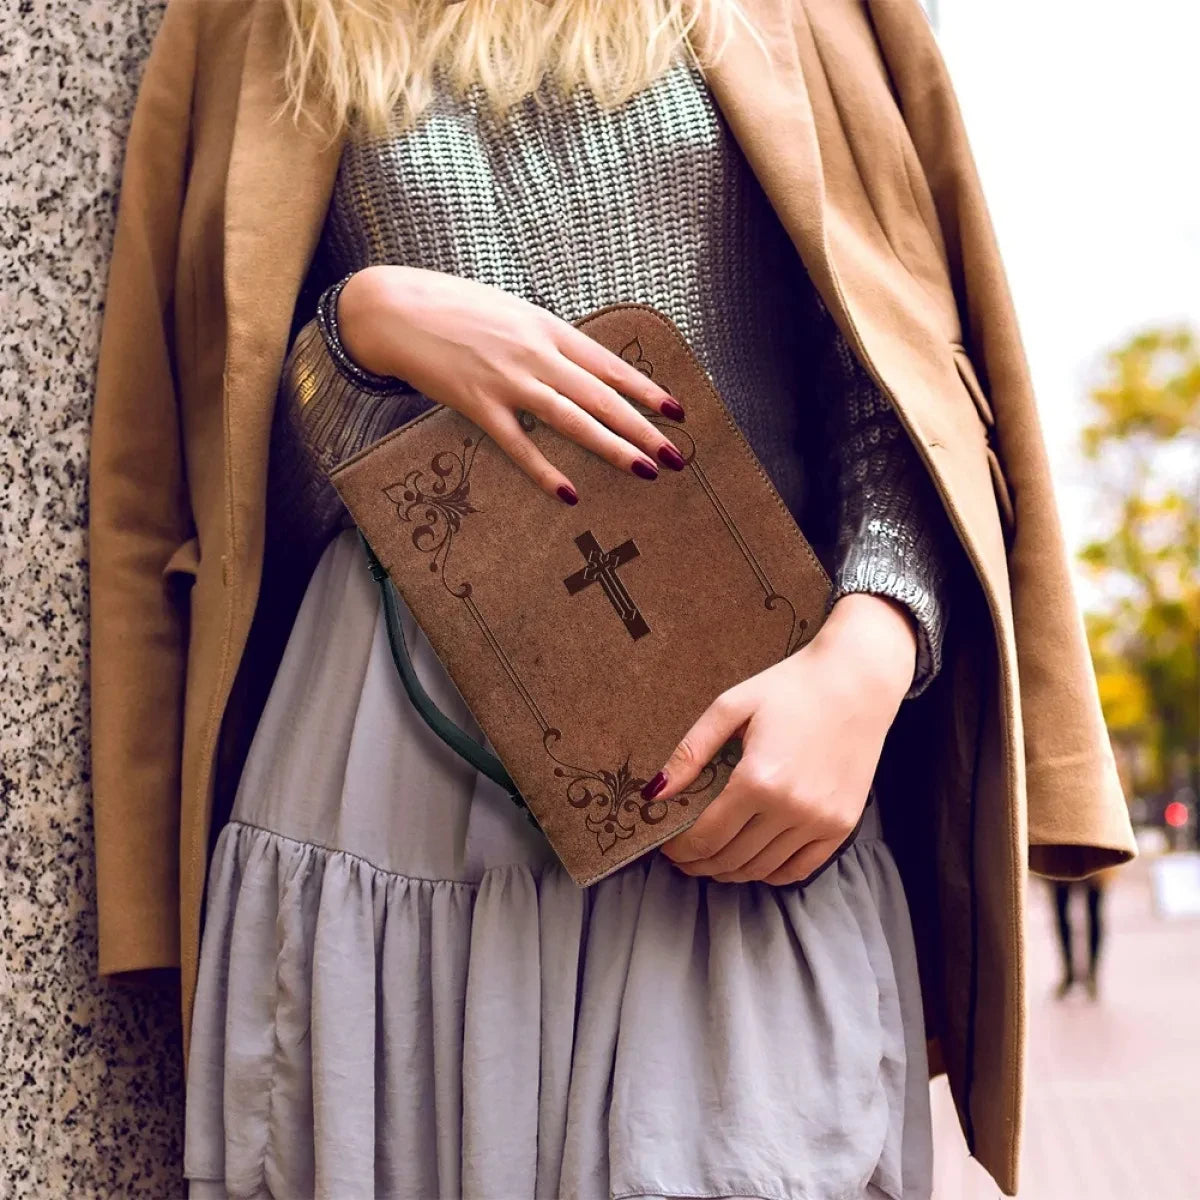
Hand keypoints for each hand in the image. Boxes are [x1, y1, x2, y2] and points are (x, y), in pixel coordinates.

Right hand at [336, 265, 686, 502]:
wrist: (395, 309)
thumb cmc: (456, 308)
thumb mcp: (512, 312)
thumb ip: (548, 340)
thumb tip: (582, 368)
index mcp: (547, 328)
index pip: (608, 365)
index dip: (646, 390)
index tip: (677, 412)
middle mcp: (534, 353)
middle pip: (601, 397)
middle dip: (643, 429)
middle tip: (676, 456)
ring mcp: (506, 380)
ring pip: (571, 420)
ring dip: (612, 449)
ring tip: (644, 472)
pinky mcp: (476, 404)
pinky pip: (517, 446)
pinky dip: (544, 472)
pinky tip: (569, 494)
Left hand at [653, 593, 917, 884]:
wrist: (857, 680)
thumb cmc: (790, 688)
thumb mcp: (731, 707)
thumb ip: (690, 752)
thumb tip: (654, 793)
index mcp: (757, 779)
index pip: (706, 836)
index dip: (680, 849)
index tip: (666, 847)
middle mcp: (790, 807)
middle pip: (731, 858)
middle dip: (699, 863)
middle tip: (683, 858)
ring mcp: (820, 820)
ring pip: (762, 868)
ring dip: (731, 871)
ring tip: (712, 861)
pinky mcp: (842, 825)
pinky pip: (800, 869)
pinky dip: (771, 873)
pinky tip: (753, 863)